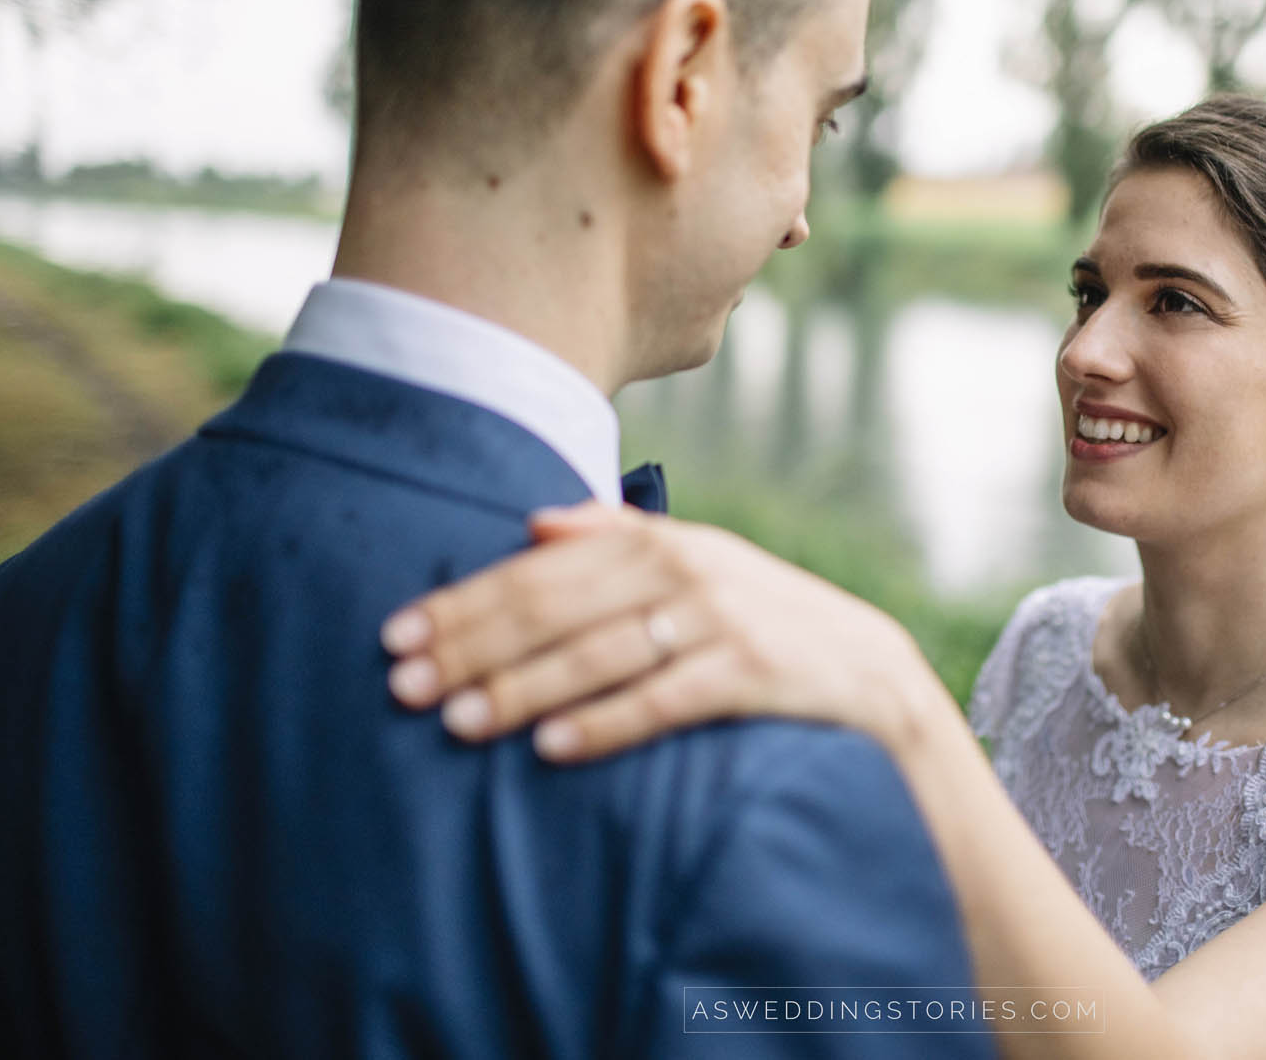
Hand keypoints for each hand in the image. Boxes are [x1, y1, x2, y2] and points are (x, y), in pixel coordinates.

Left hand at [379, 504, 937, 762]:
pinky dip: (604, 724)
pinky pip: (662, 700)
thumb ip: (618, 537)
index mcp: (660, 541)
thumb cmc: (764, 619)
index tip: (397, 636)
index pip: (540, 569)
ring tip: (459, 722)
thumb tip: (534, 518)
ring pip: (598, 654)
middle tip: (404, 686)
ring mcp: (720, 621)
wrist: (867, 672)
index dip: (465, 602)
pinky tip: (552, 748)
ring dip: (522, 688)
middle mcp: (685, 570)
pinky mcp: (750, 672)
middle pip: (556, 608)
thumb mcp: (699, 564)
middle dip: (473, 646)